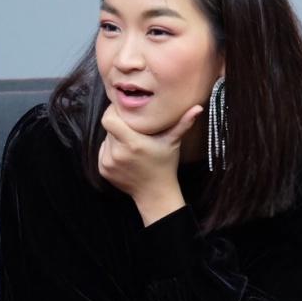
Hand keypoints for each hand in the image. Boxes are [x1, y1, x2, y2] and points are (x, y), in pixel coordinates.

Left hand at [98, 103, 202, 223]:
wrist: (155, 193)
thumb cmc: (165, 165)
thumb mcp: (173, 142)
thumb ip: (183, 124)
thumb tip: (198, 107)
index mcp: (132, 143)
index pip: (108, 119)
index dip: (113, 112)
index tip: (124, 111)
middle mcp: (117, 153)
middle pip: (109, 128)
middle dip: (119, 125)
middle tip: (132, 128)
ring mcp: (108, 163)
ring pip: (106, 139)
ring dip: (115, 138)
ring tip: (131, 143)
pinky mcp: (103, 170)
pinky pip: (104, 151)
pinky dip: (112, 150)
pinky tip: (126, 155)